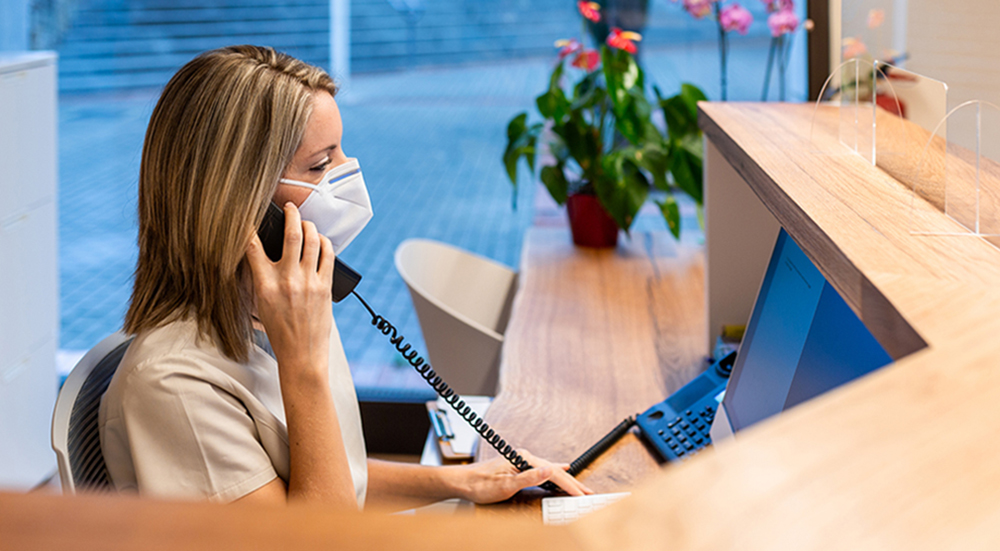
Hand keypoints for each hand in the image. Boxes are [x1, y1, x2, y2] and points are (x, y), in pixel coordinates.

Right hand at [245, 202, 334, 380]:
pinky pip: (328, 255)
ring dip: (309, 225)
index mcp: (265, 285)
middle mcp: (287, 280)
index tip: (250, 218)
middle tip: (289, 207)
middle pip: (290, 234)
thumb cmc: (279, 332)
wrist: (302, 355)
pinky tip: (320, 239)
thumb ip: (259, 279)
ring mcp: (309, 282)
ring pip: (312, 240)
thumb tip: (258, 257)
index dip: (249, 227)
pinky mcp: (325, 286)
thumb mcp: (259, 305)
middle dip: (290, 214)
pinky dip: (324, 242)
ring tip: (306, 222)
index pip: (252, 246)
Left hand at [456, 450, 593, 503]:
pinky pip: (543, 470)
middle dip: (573, 483)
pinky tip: (561, 469)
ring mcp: (521, 461)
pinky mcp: (518, 467)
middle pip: (555, 471)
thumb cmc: (480, 485)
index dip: (569, 485)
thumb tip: (549, 470)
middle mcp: (524, 457)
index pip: (553, 473)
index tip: (582, 495)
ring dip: (566, 480)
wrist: (463, 482)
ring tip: (580, 486)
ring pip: (550, 470)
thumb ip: (528, 478)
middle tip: (588, 493)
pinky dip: (555, 472)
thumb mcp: (505, 485)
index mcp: (523, 459)